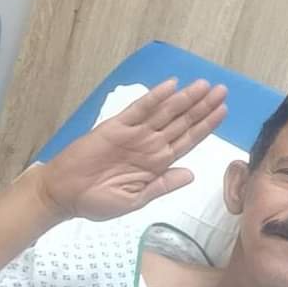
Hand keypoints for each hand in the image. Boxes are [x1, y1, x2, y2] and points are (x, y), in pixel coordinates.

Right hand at [32, 78, 226, 220]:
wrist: (64, 195)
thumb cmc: (97, 201)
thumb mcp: (135, 200)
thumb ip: (163, 186)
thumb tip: (191, 175)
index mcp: (158, 163)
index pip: (188, 140)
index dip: (206, 126)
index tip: (223, 111)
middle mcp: (150, 145)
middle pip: (182, 122)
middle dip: (202, 106)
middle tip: (222, 90)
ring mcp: (134, 134)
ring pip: (165, 112)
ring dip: (185, 98)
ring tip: (204, 85)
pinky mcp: (116, 127)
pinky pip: (139, 110)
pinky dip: (155, 97)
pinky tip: (171, 86)